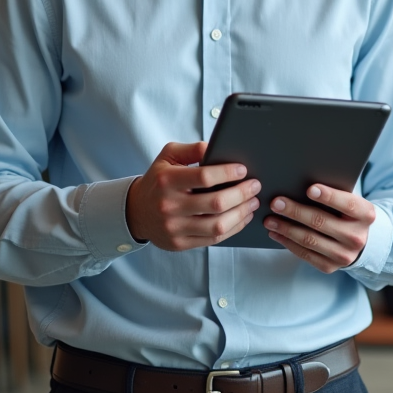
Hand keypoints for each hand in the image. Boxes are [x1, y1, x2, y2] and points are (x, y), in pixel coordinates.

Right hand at [125, 141, 260, 250]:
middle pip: (216, 203)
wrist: (136, 211)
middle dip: (241, 194)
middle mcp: (169, 206)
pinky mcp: (180, 243)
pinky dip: (233, 229)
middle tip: (255, 186)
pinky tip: (242, 217)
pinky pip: (213, 239)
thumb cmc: (158, 180)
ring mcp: (174, 228)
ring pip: (217, 225)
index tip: (243, 170)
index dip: (227, 173)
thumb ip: (193, 149)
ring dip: (241, 213)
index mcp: (167, 181)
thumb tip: (218, 149)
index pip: (204, 177)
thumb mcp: (168, 156)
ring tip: (253, 202)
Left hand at [263, 184, 375, 272]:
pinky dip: (288, 242)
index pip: (348, 204)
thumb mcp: (348, 200)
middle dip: (296, 211)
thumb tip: (299, 182)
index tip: (309, 188)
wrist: (358, 240)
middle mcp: (357, 237)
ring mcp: (344, 255)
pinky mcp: (330, 266)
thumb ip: (333, 193)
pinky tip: (276, 233)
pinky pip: (305, 254)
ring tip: (270, 219)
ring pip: (310, 240)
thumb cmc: (346, 213)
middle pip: (322, 222)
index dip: (329, 196)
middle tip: (276, 203)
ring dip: (286, 228)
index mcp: (366, 215)